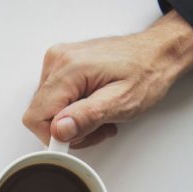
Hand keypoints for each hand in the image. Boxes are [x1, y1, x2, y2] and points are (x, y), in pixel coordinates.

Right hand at [23, 10, 192, 148]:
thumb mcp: (122, 102)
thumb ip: (87, 117)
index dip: (54, 136)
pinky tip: (91, 105)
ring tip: (98, 115)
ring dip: (71, 121)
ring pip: (47, 110)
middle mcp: (57, 61)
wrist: (157, 53)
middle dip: (67, 129)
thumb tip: (59, 130)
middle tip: (96, 126)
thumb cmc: (147, 73)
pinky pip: (54, 99)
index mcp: (69, 69)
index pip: (36, 117)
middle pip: (40, 114)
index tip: (78, 137)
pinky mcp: (61, 66)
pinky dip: (72, 109)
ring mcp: (57, 61)